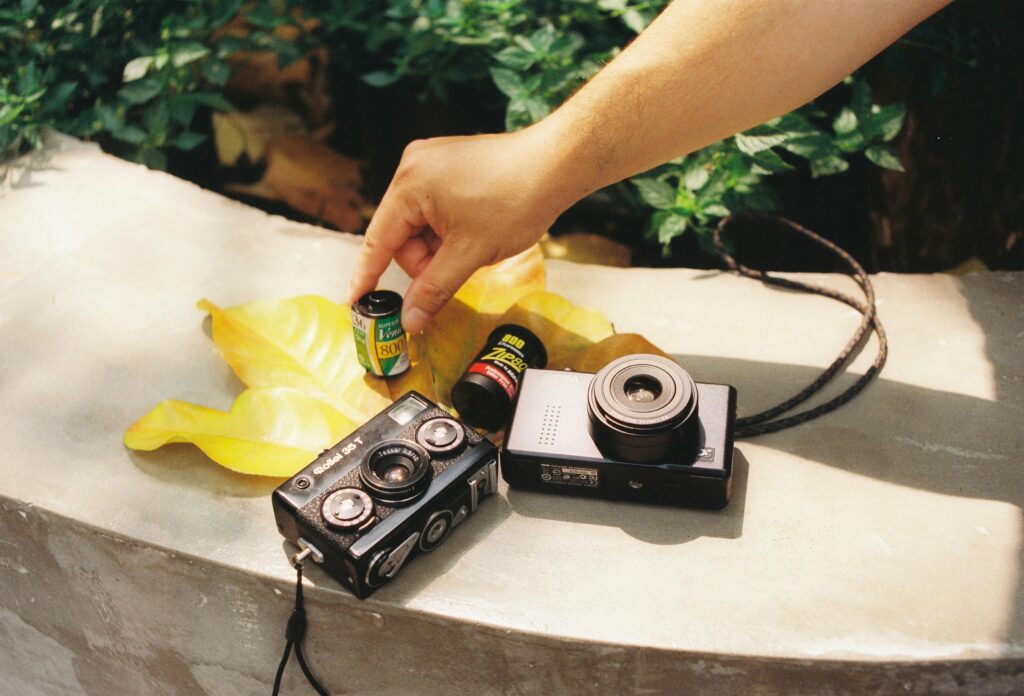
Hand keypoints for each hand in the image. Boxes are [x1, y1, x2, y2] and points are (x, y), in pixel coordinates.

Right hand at [345, 126, 575, 333]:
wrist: (557, 164)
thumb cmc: (516, 200)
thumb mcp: (470, 254)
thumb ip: (434, 289)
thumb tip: (410, 321)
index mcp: (409, 185)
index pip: (378, 240)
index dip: (366, 276)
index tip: (354, 301)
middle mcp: (413, 166)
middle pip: (402, 234)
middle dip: (427, 260)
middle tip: (457, 269)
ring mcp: (432, 162)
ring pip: (421, 224)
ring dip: (442, 245)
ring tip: (475, 244)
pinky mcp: (450, 163)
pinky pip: (436, 208)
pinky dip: (450, 229)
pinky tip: (475, 230)